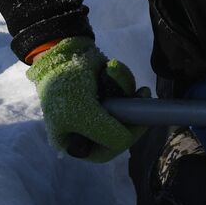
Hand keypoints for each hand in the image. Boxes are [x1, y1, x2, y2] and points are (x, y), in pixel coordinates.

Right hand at [25, 37, 147, 161]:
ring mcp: (100, 112)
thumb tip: (127, 141)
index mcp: (73, 141)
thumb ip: (105, 132)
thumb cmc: (64, 86)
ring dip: (124, 86)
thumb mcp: (83, 113)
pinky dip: (121, 77)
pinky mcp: (109, 94)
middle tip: (143, 94)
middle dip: (131, 109)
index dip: (123, 139)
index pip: (105, 152)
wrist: (63, 52)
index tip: (138, 124)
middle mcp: (87, 130)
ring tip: (110, 72)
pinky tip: (109, 68)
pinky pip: (126, 91)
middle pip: (121, 132)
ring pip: (127, 108)